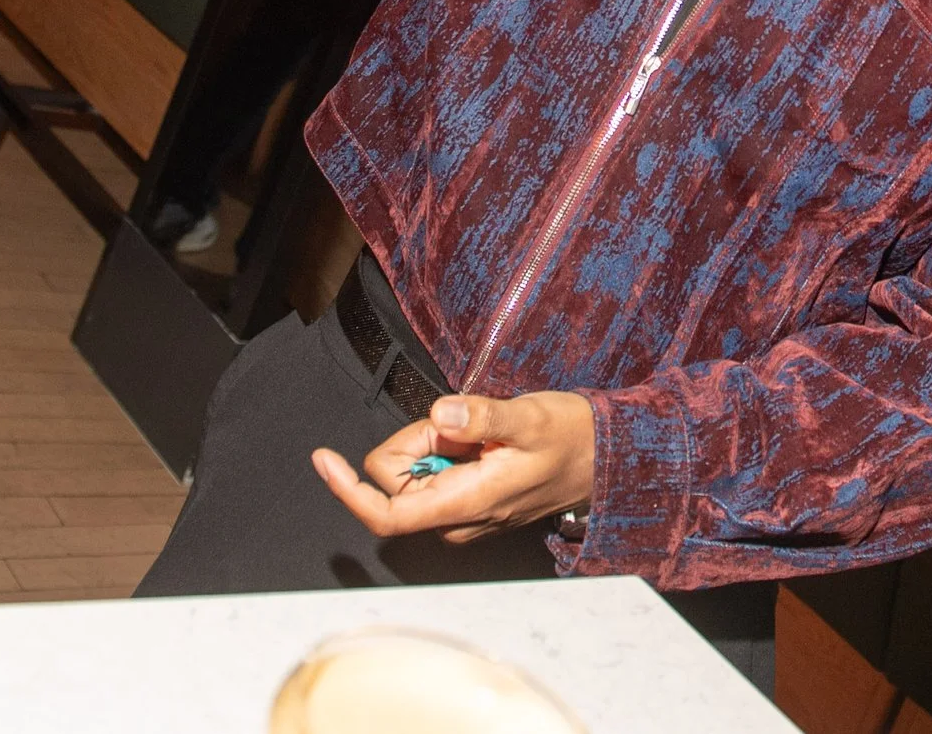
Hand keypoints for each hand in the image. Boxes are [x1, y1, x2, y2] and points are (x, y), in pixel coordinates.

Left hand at [315, 391, 593, 545]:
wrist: (606, 461)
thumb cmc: (571, 441)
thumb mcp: (530, 418)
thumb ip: (482, 415)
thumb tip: (440, 413)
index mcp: (466, 504)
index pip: (388, 514)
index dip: (349, 490)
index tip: (326, 459)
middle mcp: (457, 519)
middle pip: (397, 482)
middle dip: (414, 442)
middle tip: (459, 420)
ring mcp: (462, 514)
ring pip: (415, 475)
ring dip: (434, 443)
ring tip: (481, 430)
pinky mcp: (468, 503)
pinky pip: (435, 474)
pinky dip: (446, 448)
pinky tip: (482, 440)